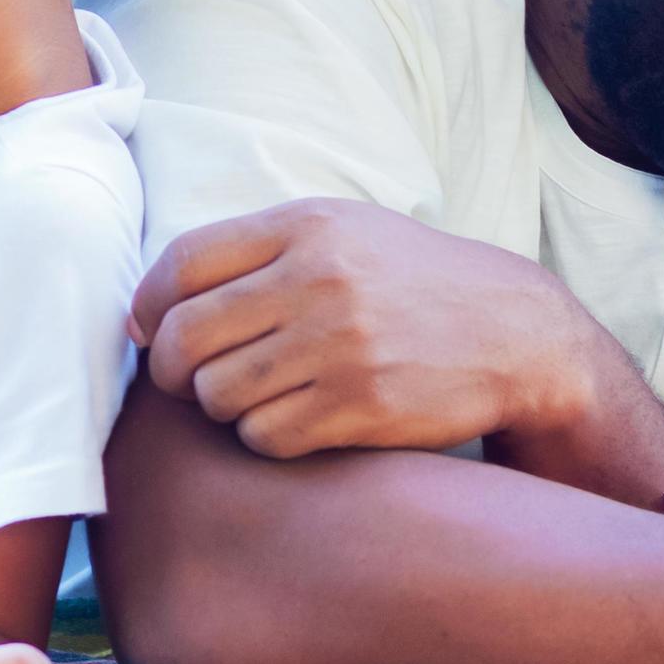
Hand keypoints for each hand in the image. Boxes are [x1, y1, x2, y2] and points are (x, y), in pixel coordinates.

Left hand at [129, 199, 622, 458]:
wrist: (516, 334)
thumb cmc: (412, 284)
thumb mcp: (346, 232)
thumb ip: (259, 252)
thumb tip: (154, 305)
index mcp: (307, 226)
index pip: (181, 264)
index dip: (148, 305)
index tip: (149, 331)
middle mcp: (318, 279)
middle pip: (186, 338)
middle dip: (173, 370)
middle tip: (191, 380)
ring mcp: (339, 344)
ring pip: (218, 396)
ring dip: (226, 406)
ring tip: (262, 394)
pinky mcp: (360, 405)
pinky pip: (264, 437)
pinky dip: (268, 437)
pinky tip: (300, 419)